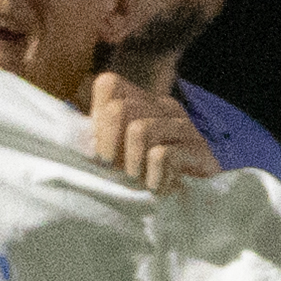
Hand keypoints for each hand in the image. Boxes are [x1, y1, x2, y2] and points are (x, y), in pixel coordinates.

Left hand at [85, 71, 213, 194]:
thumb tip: (74, 141)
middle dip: (109, 143)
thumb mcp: (125, 154)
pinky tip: (158, 187)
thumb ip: (103, 140)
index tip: (100, 152)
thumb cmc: (157, 175)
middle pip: (119, 108)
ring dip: (132, 163)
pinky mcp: (198, 149)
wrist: (206, 196)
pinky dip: (153, 176)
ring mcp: (182, 126)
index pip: (109, 84)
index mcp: (144, 102)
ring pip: (139, 129)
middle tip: (114, 170)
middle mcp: (163, 107)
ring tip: (138, 181)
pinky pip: (162, 155)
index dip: (97, 118)